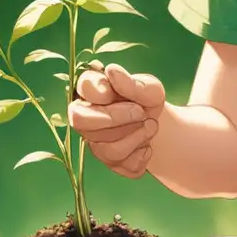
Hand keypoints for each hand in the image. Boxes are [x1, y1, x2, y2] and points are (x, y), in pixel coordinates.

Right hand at [69, 62, 166, 177]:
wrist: (157, 126)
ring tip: (151, 126)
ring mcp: (94, 142)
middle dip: (115, 119)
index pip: (84, 88)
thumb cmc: (147, 101)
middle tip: (141, 113)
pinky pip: (122, 165)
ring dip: (136, 137)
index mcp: (90, 90)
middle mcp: (84, 116)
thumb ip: (132, 83)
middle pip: (80, 121)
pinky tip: (147, 147)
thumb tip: (112, 71)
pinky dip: (142, 156)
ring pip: (106, 148)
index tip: (127, 95)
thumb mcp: (149, 88)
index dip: (104, 94)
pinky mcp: (108, 162)